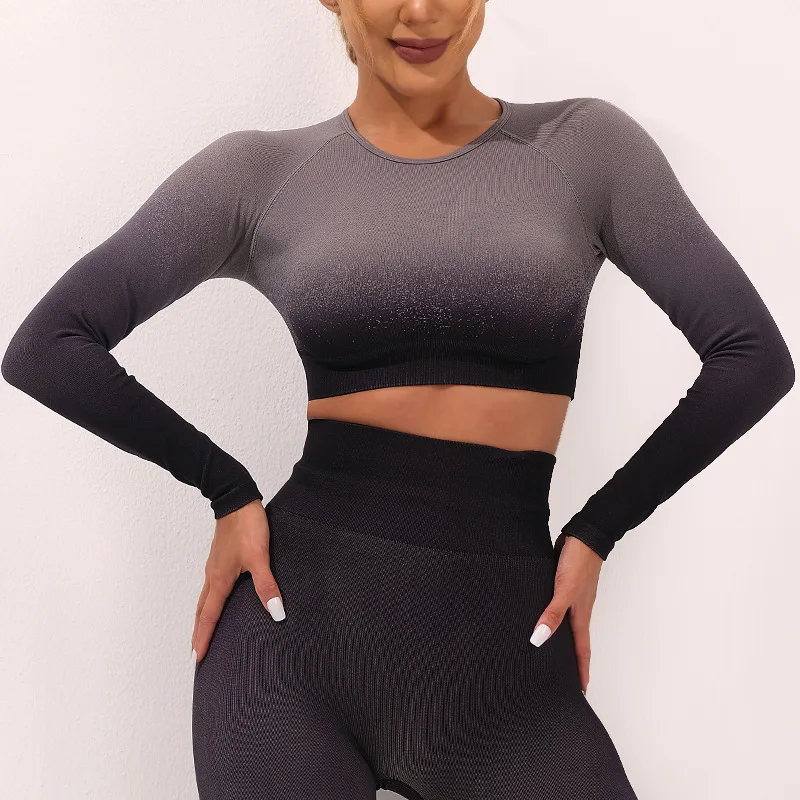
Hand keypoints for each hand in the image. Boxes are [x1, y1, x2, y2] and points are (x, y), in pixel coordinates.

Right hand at [191, 500, 284, 662]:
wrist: (236, 499)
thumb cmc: (246, 526)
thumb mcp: (260, 557)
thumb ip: (267, 585)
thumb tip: (276, 613)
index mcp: (220, 579)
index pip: (209, 616)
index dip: (204, 637)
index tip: (197, 657)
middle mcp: (213, 575)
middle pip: (202, 610)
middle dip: (199, 631)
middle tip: (196, 651)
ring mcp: (215, 565)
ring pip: (205, 597)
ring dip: (204, 615)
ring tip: (204, 629)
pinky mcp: (221, 556)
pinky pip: (212, 584)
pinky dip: (211, 599)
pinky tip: (220, 597)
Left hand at [529, 533, 602, 694]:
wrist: (584, 536)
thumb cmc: (579, 563)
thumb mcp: (564, 590)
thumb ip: (553, 613)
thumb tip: (539, 639)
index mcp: (580, 615)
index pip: (581, 651)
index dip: (581, 671)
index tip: (581, 691)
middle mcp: (577, 609)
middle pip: (575, 641)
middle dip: (571, 661)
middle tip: (563, 678)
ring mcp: (571, 597)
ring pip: (565, 625)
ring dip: (560, 639)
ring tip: (549, 653)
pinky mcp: (563, 585)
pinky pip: (557, 608)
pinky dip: (552, 618)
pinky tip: (541, 617)